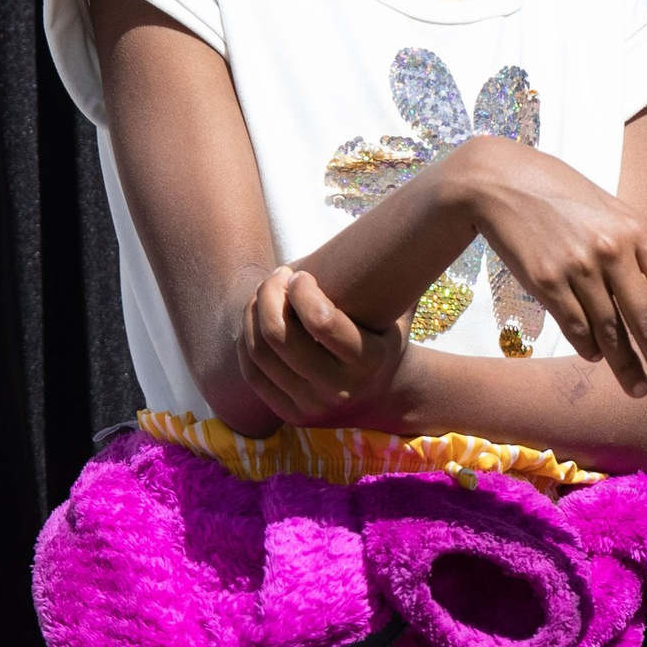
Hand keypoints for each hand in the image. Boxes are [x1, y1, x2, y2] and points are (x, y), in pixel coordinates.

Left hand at [238, 262, 406, 421]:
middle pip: (280, 336)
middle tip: (277, 276)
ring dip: (253, 313)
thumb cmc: (386, 337)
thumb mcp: (399, 310)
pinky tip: (256, 319)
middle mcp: (340, 390)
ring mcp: (312, 406)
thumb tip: (397, 232)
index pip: (321, 320)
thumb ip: (400, 274)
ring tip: (265, 293)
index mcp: (369, 362)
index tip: (301, 274)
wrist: (385, 395)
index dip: (301, 289)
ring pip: (260, 353)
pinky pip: (253, 373)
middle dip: (269, 295)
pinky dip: (247, 340)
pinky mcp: (290, 415)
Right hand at [458, 137, 646, 402]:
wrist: (502, 182)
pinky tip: (597, 357)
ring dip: (626, 368)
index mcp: (638, 231)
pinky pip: (576, 327)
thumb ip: (641, 251)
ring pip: (610, 333)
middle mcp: (613, 251)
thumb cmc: (564, 196)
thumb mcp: (613, 211)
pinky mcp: (546, 282)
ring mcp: (578, 268)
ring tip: (639, 390)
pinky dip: (589, 347)